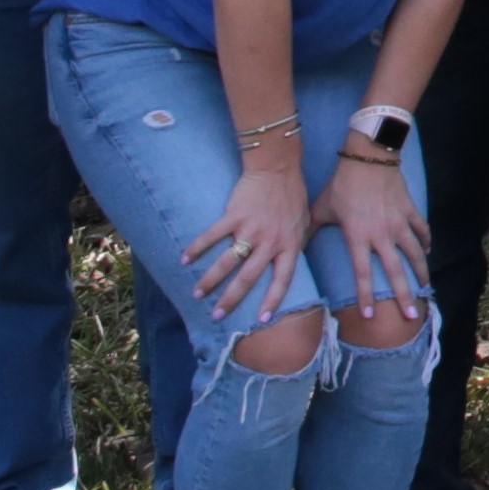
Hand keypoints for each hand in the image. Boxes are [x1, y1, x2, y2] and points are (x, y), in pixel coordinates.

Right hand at [188, 150, 312, 321]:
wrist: (278, 168)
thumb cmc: (292, 196)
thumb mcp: (304, 223)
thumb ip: (298, 244)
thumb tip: (295, 263)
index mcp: (290, 245)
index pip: (283, 280)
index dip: (272, 301)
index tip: (262, 320)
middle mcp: (271, 242)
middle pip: (249, 278)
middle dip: (231, 299)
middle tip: (217, 315)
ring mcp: (251, 229)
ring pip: (228, 262)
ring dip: (210, 280)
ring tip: (197, 294)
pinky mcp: (234, 215)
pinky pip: (213, 235)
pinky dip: (197, 247)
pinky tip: (184, 258)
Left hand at [315, 147, 427, 314]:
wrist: (368, 156)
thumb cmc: (341, 183)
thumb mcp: (321, 207)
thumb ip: (309, 229)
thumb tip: (292, 247)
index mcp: (358, 236)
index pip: (363, 273)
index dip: (366, 295)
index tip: (370, 315)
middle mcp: (382, 234)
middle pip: (396, 271)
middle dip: (403, 296)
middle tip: (410, 317)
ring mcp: (399, 222)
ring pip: (415, 253)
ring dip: (421, 271)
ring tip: (425, 287)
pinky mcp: (410, 210)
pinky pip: (422, 230)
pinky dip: (426, 241)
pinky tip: (427, 251)